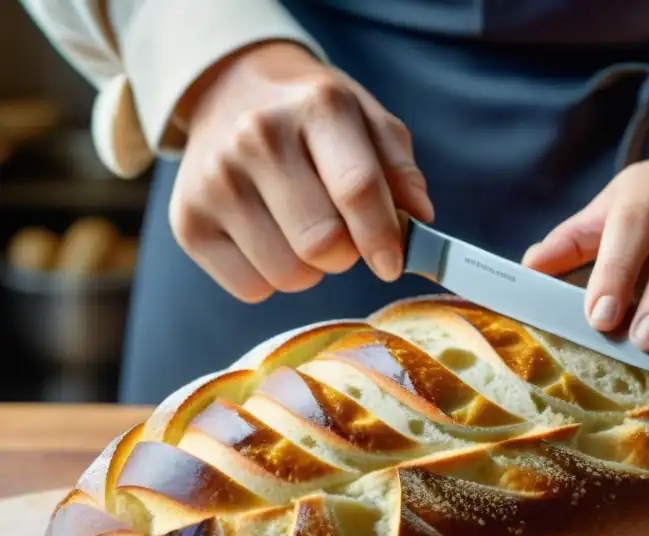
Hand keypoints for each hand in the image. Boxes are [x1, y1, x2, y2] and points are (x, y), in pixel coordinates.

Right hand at [170, 42, 433, 301]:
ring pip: (289, 274)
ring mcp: (215, 181)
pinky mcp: (188, 222)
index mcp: (316, 108)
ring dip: (310, 268)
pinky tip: (268, 238)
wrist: (230, 90)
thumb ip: (400, 169)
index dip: (383, 238)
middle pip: (322, 243)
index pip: (357, 188)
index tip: (392, 263)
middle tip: (342, 234)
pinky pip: (252, 289)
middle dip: (346, 252)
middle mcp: (257, 138)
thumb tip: (419, 221)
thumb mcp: (367, 120)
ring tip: (301, 229)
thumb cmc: (311, 117)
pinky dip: (271, 277)